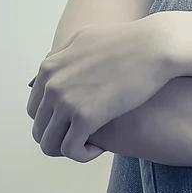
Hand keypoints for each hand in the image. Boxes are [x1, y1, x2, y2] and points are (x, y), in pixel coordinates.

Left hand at [27, 15, 176, 161]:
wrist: (156, 45)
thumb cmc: (130, 40)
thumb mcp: (86, 37)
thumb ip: (64, 53)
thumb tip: (50, 66)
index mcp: (49, 68)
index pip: (35, 109)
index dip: (54, 122)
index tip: (77, 123)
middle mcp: (52, 85)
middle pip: (40, 128)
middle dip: (60, 138)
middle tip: (86, 137)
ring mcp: (66, 101)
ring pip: (49, 144)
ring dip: (69, 150)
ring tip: (92, 145)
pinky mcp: (86, 116)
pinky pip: (71, 149)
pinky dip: (83, 155)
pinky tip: (101, 148)